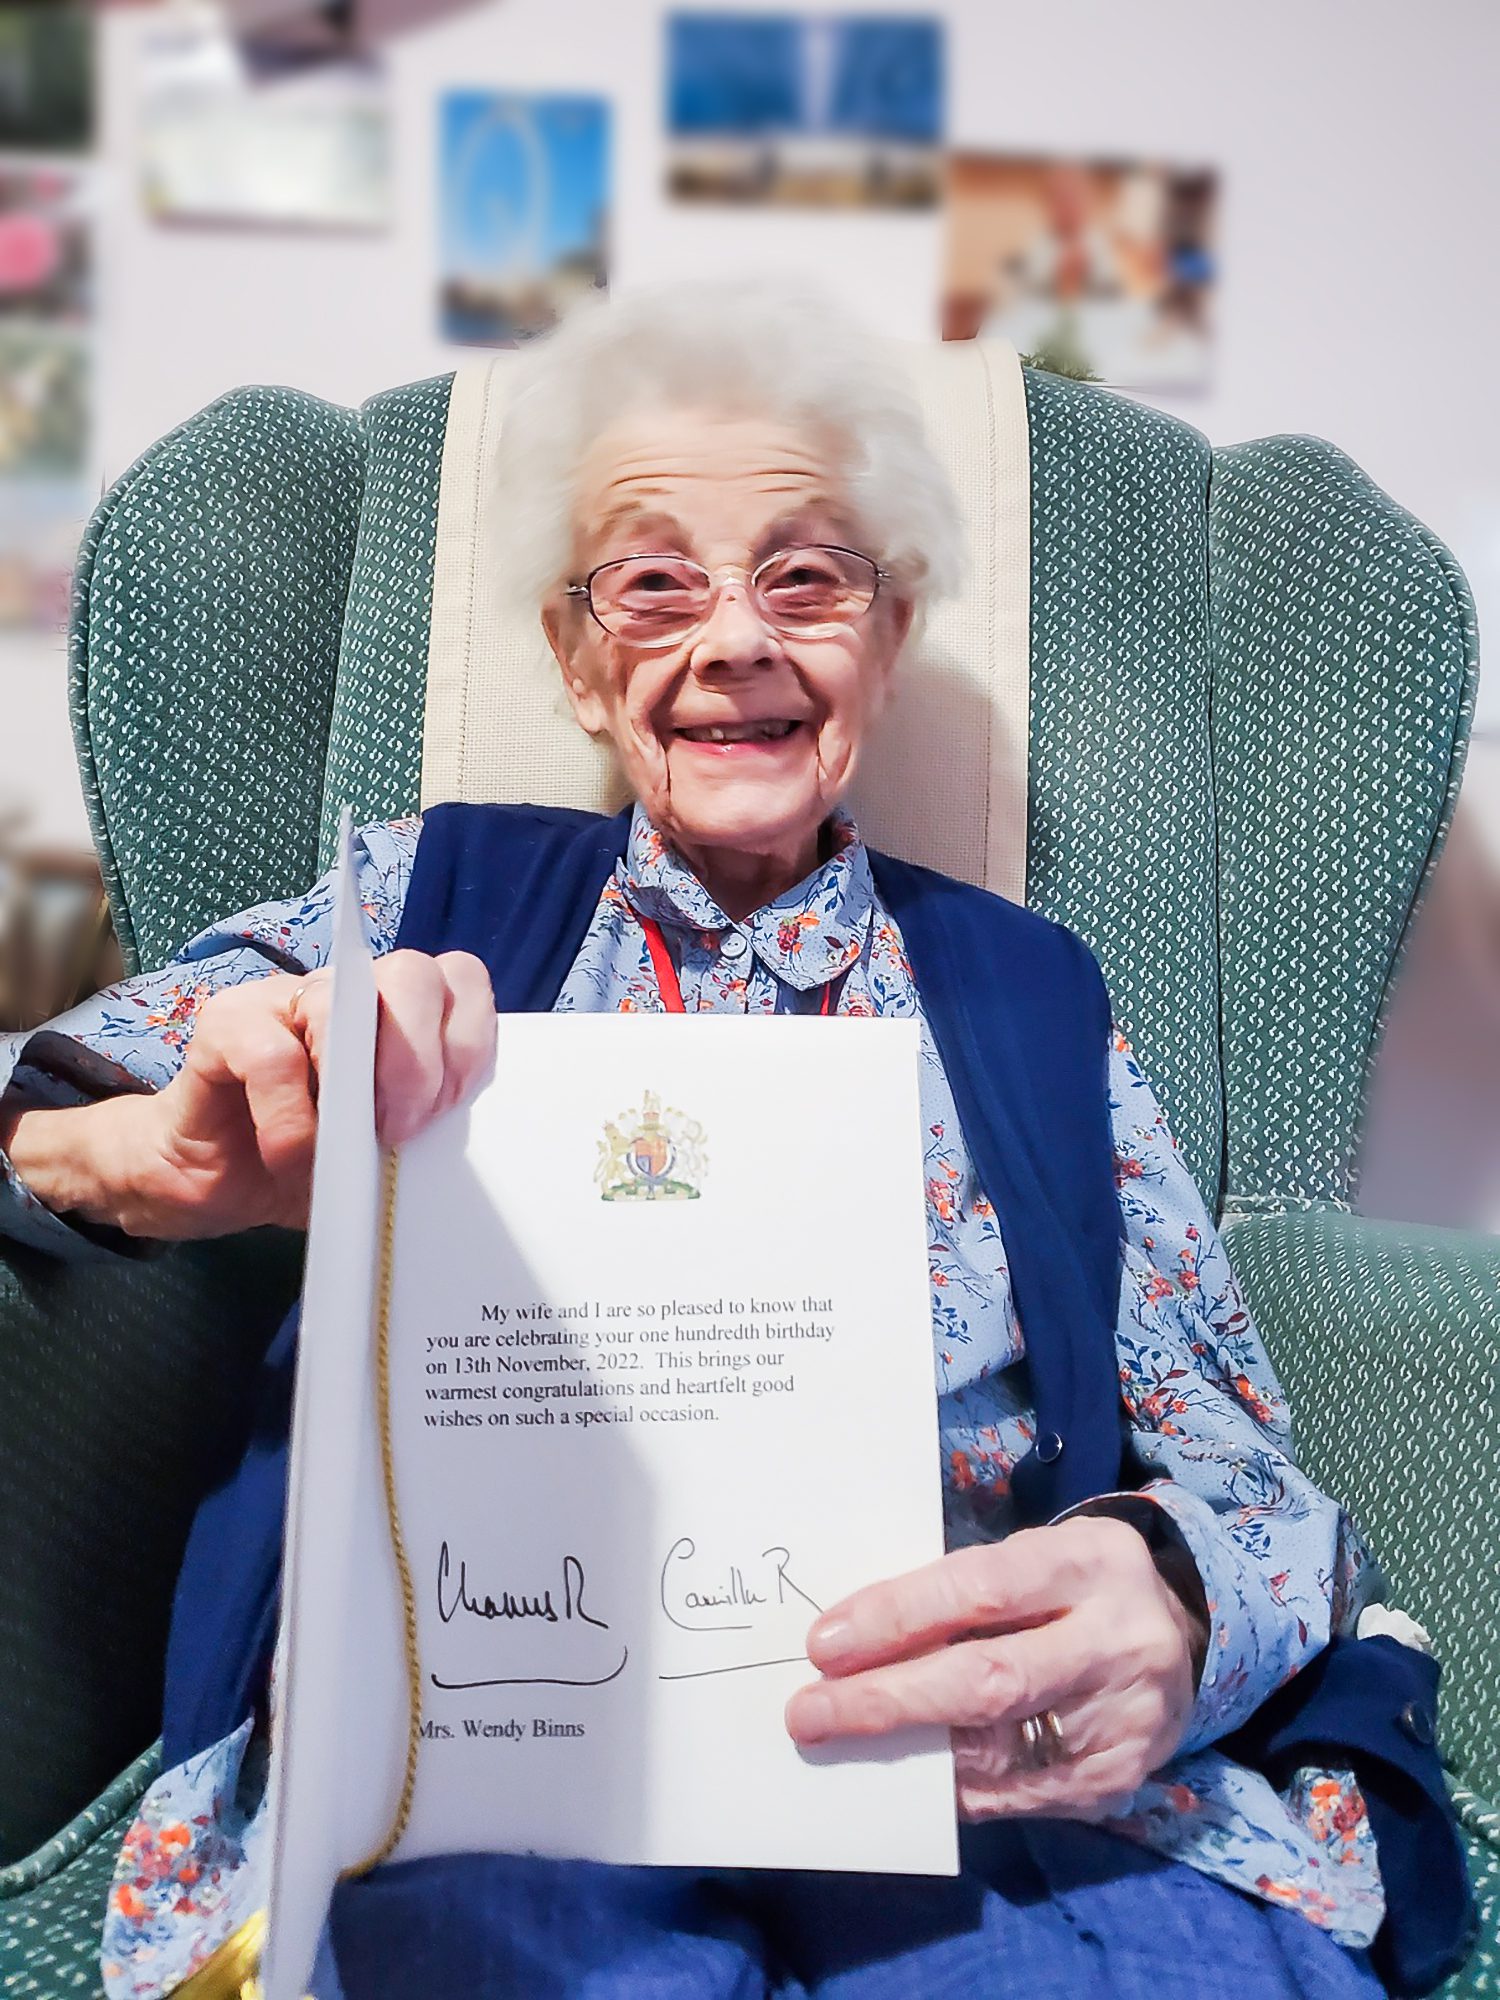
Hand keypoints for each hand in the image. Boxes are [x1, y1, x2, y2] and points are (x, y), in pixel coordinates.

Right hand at [18, 950, 495, 1239]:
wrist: (217, 1182)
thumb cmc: (313, 1163)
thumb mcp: (384, 1154)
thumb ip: (420, 1127)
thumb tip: (452, 1138)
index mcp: (401, 1012)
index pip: (460, 979)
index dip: (468, 1040)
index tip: (451, 1110)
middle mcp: (350, 990)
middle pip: (412, 973)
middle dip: (420, 1060)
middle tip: (403, 1130)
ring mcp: (286, 997)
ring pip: (341, 1002)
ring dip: (355, 1086)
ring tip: (347, 1151)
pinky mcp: (226, 1024)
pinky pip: (270, 1055)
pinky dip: (289, 1115)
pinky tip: (290, 1155)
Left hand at [784, 1515, 1199, 1822]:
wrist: (1181, 1638)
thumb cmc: (1073, 1589)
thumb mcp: (1034, 1559)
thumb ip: (962, 1592)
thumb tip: (854, 1640)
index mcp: (1089, 1562)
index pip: (981, 1588)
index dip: (896, 1617)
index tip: (824, 1644)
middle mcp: (1117, 1641)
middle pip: (989, 1680)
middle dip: (887, 1701)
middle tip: (809, 1714)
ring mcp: (1124, 1719)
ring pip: (997, 1750)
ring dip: (907, 1751)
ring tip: (841, 1742)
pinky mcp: (1116, 1780)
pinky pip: (1016, 1795)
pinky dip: (952, 1786)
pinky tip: (906, 1772)